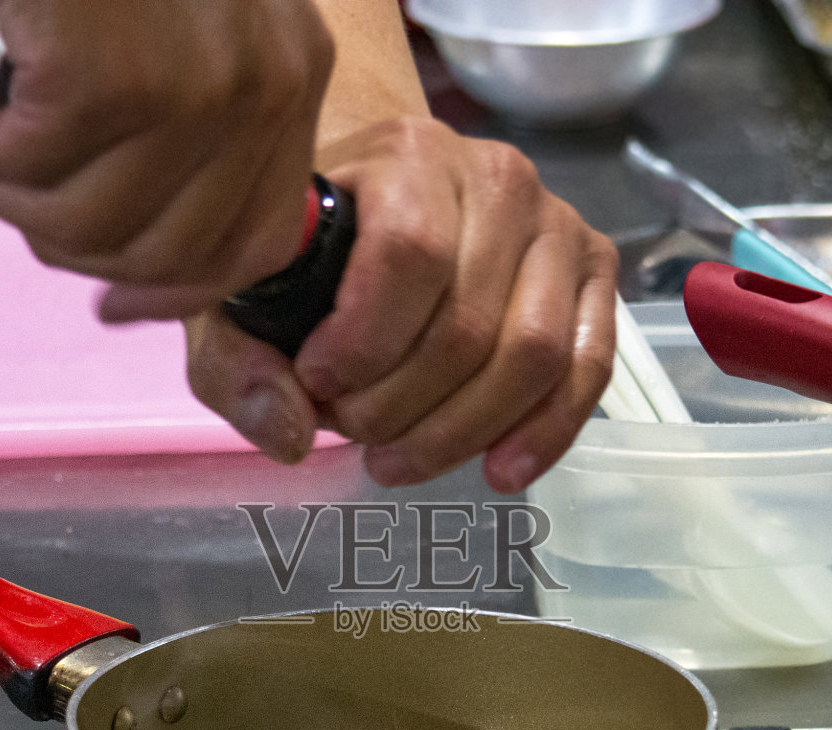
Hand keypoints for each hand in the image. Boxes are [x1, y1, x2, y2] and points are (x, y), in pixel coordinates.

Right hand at [0, 0, 333, 319]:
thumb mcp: (177, 32)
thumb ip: (185, 137)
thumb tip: (132, 282)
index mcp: (293, 76)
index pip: (250, 250)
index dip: (165, 286)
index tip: (100, 286)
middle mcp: (268, 86)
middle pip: (162, 259)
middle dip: (62, 239)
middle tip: (2, 173)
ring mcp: (201, 86)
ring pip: (87, 230)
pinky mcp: (117, 78)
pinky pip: (25, 174)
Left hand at [153, 117, 617, 491]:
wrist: (381, 198)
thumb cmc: (312, 245)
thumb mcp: (245, 291)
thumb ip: (238, 363)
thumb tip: (293, 433)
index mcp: (409, 154)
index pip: (409, 254)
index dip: (365, 342)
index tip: (319, 386)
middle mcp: (498, 176)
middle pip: (469, 323)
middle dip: (404, 406)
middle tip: (354, 435)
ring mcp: (557, 223)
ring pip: (533, 354)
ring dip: (462, 431)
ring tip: (399, 460)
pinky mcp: (593, 271)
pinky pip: (589, 366)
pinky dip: (546, 431)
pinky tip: (498, 472)